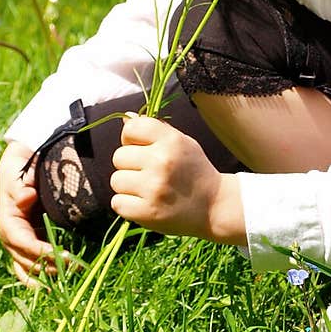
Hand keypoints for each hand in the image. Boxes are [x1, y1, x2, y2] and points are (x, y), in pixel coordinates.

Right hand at [0, 140, 64, 287]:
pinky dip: (42, 277)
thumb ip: (20, 186)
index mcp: (8, 222)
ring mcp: (18, 243)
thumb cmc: (19, 168)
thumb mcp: (17, 172)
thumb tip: (26, 198)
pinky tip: (58, 283)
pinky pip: (30, 267)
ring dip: (46, 276)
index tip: (60, 255)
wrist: (19, 164)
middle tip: (74, 267)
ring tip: (70, 278)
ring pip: (28, 269)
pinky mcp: (28, 244)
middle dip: (48, 266)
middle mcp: (11, 237)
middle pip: (26, 260)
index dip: (39, 251)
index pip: (22, 242)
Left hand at [110, 116, 244, 243]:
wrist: (214, 206)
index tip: (140, 148)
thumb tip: (126, 119)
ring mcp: (154, 188)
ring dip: (127, 186)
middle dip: (129, 164)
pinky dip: (127, 205)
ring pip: (116, 181)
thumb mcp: (182, 142)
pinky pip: (117, 203)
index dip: (130, 138)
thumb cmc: (194, 170)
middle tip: (147, 173)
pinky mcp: (147, 212)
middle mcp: (161, 161)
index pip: (131, 128)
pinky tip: (144, 203)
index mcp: (171, 140)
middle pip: (118, 156)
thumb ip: (154, 129)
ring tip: (147, 189)